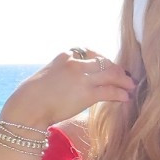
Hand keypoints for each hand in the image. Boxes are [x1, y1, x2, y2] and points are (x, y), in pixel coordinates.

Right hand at [2, 50, 135, 128]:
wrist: (28, 106)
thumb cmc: (32, 95)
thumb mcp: (47, 74)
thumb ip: (62, 72)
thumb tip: (69, 81)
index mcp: (66, 56)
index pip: (91, 53)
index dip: (103, 61)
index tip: (109, 67)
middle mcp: (76, 63)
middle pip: (105, 62)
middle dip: (117, 70)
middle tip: (126, 76)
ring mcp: (82, 78)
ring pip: (111, 75)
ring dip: (124, 81)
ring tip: (131, 86)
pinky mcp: (87, 94)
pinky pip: (110, 91)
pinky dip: (120, 93)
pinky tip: (126, 97)